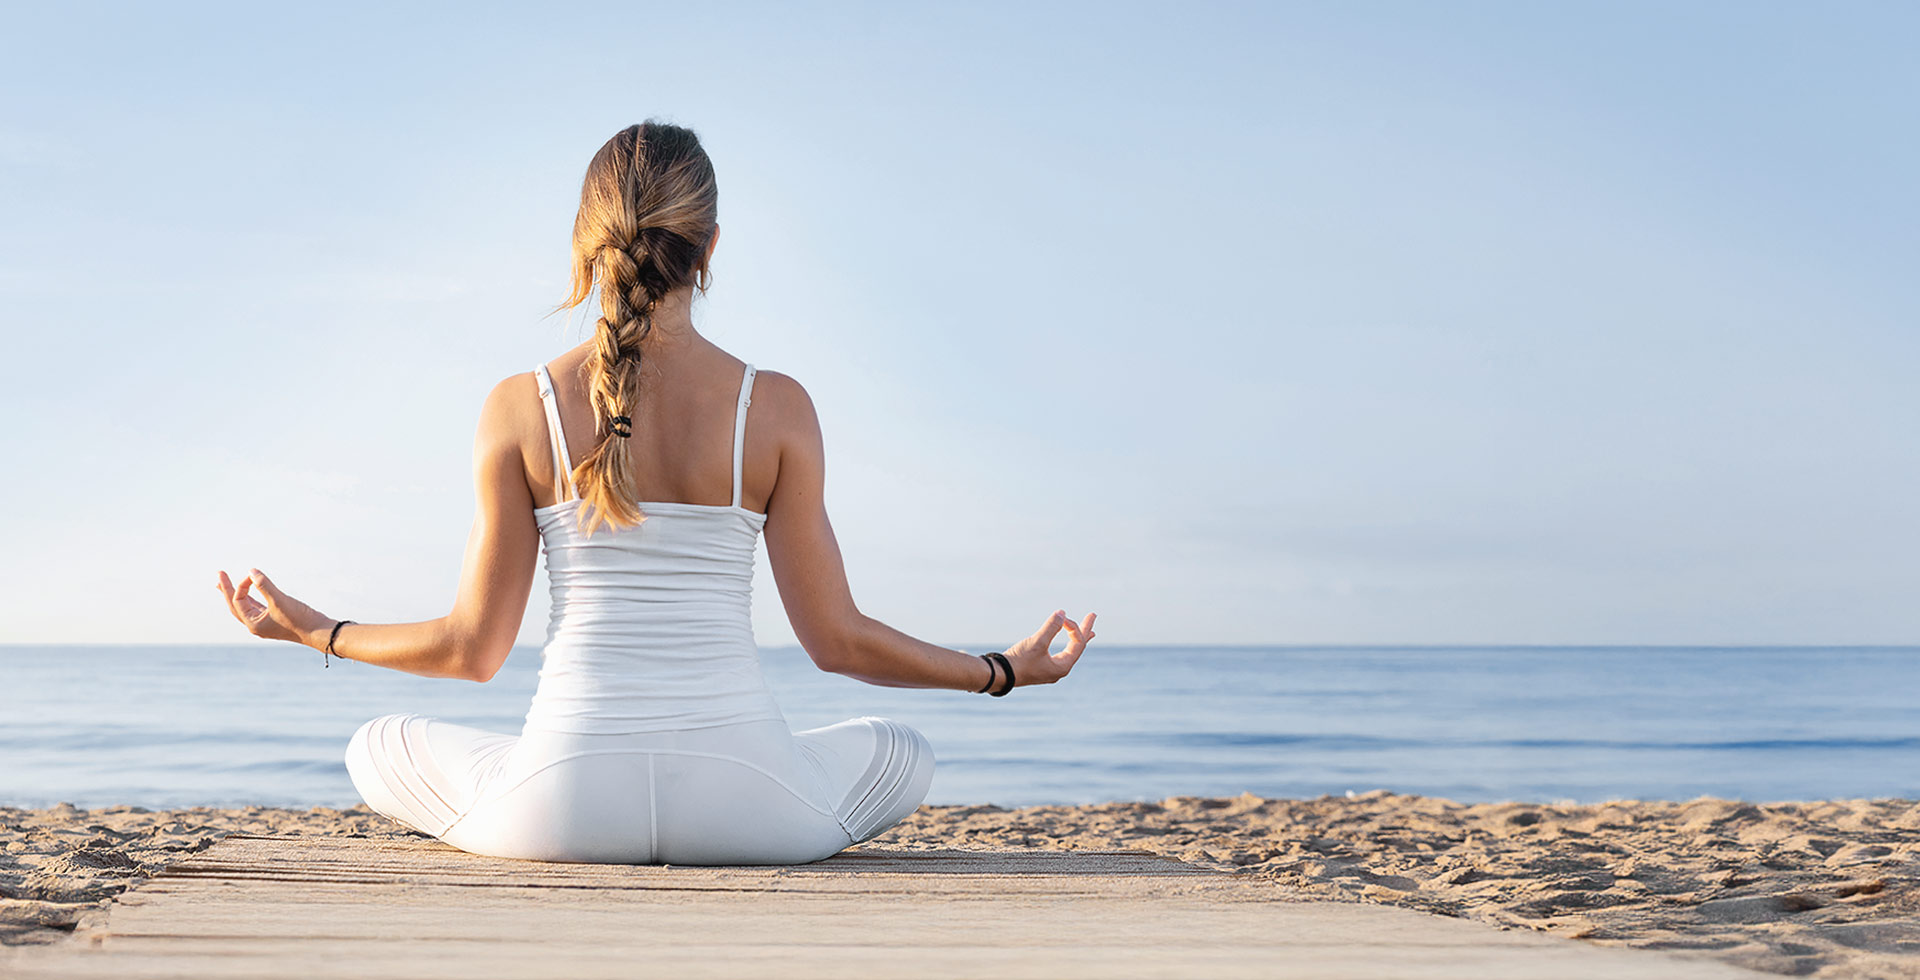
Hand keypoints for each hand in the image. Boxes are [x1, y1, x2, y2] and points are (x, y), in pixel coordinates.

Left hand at [216, 568, 330, 647]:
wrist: (319, 632)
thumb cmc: (300, 619)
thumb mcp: (280, 600)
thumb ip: (265, 585)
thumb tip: (251, 572)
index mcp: (253, 623)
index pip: (239, 600)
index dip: (243, 585)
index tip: (253, 574)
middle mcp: (256, 625)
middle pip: (235, 606)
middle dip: (227, 590)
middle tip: (219, 575)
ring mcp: (265, 623)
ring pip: (246, 607)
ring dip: (237, 594)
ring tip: (224, 585)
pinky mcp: (275, 619)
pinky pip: (257, 607)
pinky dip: (251, 598)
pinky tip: (249, 592)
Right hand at [1000, 610, 1095, 687]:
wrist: (1000, 675)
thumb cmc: (1019, 661)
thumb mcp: (1037, 642)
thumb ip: (1051, 627)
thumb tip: (1062, 613)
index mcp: (1063, 666)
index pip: (1077, 643)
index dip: (1073, 627)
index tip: (1061, 618)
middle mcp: (1060, 669)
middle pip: (1078, 647)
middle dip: (1085, 630)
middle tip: (1093, 615)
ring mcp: (1051, 669)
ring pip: (1070, 651)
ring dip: (1077, 638)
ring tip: (1088, 632)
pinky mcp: (1041, 667)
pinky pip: (1060, 654)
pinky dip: (1066, 644)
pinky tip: (1067, 643)